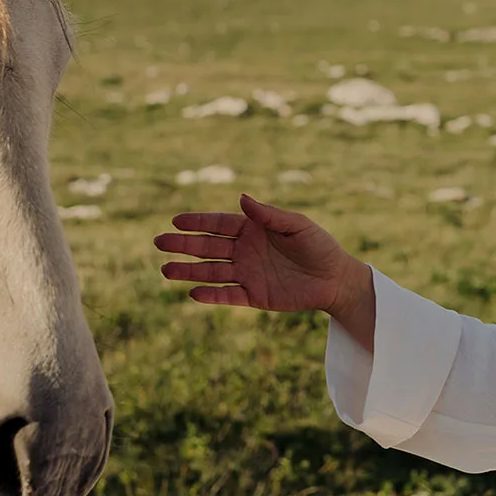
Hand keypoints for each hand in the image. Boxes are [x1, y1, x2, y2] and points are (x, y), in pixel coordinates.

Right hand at [155, 192, 367, 319]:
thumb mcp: (297, 226)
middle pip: (208, 247)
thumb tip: (241, 199)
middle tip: (158, 243)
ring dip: (188, 271)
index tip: (175, 221)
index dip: (197, 222)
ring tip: (165, 270)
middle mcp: (245, 251)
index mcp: (253, 230)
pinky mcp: (254, 296)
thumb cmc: (320, 247)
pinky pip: (228, 296)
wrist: (336, 279)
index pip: (219, 224)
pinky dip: (212, 296)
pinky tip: (193, 293)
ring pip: (211, 272)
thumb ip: (269, 215)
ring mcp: (247, 274)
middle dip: (183, 245)